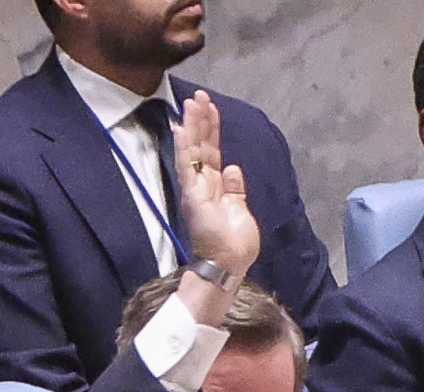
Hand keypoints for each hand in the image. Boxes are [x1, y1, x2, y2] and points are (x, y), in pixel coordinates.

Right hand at [173, 92, 260, 279]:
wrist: (229, 264)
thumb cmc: (236, 244)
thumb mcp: (241, 210)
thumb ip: (236, 190)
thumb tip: (234, 168)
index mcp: (216, 187)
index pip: (212, 152)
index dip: (212, 130)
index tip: (211, 108)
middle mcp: (203, 184)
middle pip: (201, 146)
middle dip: (200, 120)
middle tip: (198, 95)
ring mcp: (195, 189)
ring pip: (192, 151)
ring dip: (191, 126)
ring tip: (191, 102)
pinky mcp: (192, 195)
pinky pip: (186, 166)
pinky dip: (184, 147)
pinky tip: (182, 129)